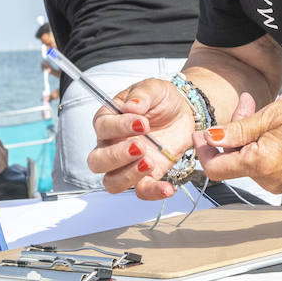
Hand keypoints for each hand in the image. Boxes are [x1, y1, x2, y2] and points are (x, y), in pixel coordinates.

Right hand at [86, 78, 196, 199]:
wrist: (184, 112)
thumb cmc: (162, 99)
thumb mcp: (155, 88)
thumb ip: (142, 94)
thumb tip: (131, 106)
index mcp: (109, 120)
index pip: (102, 127)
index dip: (118, 127)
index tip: (141, 122)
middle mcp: (112, 145)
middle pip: (97, 160)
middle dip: (116, 156)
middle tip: (140, 146)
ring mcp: (127, 164)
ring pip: (111, 181)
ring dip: (128, 175)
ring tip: (150, 162)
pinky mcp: (146, 176)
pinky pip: (141, 191)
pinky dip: (153, 192)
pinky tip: (167, 187)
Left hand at [193, 93, 281, 193]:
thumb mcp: (272, 115)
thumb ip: (237, 130)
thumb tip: (210, 137)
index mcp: (260, 164)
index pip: (216, 168)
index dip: (204, 150)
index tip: (201, 133)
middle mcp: (268, 180)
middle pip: (234, 159)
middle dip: (233, 132)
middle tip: (246, 103)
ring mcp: (280, 182)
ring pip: (250, 159)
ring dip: (249, 134)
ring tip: (265, 108)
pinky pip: (266, 162)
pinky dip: (263, 143)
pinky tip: (276, 123)